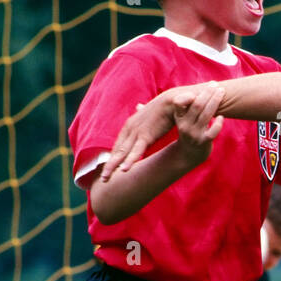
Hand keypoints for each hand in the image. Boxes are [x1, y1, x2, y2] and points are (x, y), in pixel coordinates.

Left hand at [101, 85, 223, 180]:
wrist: (176, 100)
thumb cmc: (165, 107)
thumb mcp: (151, 112)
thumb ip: (143, 113)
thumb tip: (138, 106)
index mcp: (131, 125)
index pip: (120, 145)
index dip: (113, 158)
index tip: (108, 170)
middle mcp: (130, 128)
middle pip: (117, 151)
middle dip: (109, 166)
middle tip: (104, 180)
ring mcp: (137, 131)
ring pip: (122, 153)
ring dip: (114, 166)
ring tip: (107, 179)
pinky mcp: (147, 134)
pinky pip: (137, 150)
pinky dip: (130, 160)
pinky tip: (125, 170)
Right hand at [170, 84, 225, 167]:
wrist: (189, 153)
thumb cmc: (189, 130)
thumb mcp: (184, 118)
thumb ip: (190, 106)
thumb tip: (203, 87)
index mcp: (179, 118)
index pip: (179, 103)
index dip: (189, 94)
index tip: (201, 86)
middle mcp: (185, 126)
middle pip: (197, 105)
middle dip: (207, 93)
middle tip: (215, 84)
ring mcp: (194, 134)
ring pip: (206, 115)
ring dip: (215, 101)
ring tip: (221, 92)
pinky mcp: (203, 142)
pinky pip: (213, 131)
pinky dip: (218, 123)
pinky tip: (221, 117)